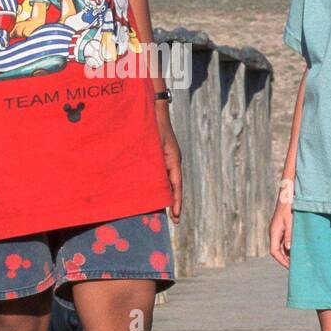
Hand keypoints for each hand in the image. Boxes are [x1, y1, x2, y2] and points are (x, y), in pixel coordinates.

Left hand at [155, 103, 181, 222]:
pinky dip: (160, 185)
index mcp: (173, 160)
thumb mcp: (154, 145)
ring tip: (165, 212)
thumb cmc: (153, 125)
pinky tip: (155, 192)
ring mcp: (167, 159)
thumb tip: (158, 183)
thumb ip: (155, 163)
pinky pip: (162, 174)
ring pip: (168, 181)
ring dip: (166, 195)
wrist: (153, 110)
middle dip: (173, 202)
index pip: (176, 185)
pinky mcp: (160, 156)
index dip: (176, 201)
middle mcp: (172, 161)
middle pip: (174, 186)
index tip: (176, 216)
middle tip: (175, 220)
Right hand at [269, 191, 293, 267]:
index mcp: (274, 232)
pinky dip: (289, 246)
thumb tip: (289, 249)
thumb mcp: (291, 222)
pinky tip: (297, 249)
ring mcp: (277, 230)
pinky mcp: (282, 227)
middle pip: (277, 250)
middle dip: (284, 259)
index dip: (281, 261)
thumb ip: (289, 236)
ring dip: (287, 253)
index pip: (274, 251)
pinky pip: (284, 240)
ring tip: (297, 260)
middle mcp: (274, 232)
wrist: (288, 194)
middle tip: (295, 267)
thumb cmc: (290, 207)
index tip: (290, 268)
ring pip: (281, 246)